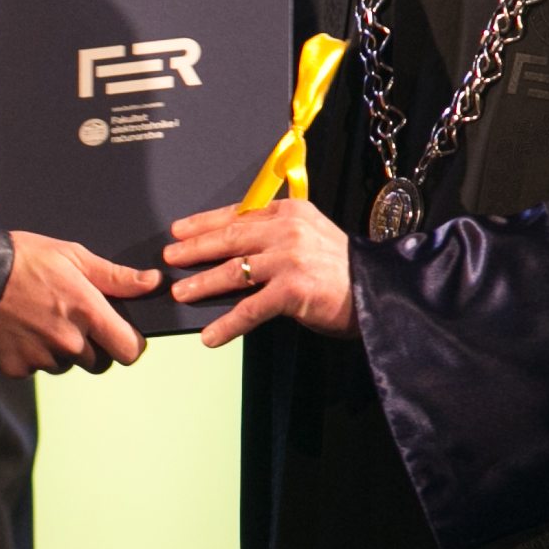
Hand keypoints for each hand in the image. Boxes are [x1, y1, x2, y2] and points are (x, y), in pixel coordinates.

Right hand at [0, 232, 158, 375]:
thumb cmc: (21, 258)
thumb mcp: (71, 254)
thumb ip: (114, 276)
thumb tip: (152, 283)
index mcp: (87, 311)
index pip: (130, 350)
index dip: (128, 343)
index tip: (119, 333)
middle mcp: (68, 341)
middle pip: (99, 362)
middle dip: (92, 346)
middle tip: (70, 319)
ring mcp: (42, 358)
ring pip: (67, 366)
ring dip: (61, 350)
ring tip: (39, 319)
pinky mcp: (17, 369)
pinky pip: (37, 369)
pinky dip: (32, 354)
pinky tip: (20, 329)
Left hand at [160, 197, 354, 350]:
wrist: (378, 292)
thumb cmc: (342, 269)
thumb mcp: (310, 236)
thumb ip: (276, 236)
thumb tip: (233, 248)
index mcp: (290, 212)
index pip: (237, 215)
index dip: (203, 223)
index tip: (179, 230)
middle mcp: (288, 231)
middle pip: (229, 239)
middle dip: (194, 249)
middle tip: (170, 258)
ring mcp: (289, 259)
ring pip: (233, 272)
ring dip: (202, 284)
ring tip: (181, 293)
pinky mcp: (292, 290)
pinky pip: (250, 309)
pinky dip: (228, 325)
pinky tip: (211, 336)